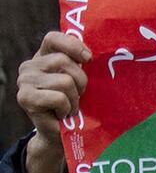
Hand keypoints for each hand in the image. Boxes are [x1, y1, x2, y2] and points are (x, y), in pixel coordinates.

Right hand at [17, 31, 88, 172]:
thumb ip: (84, 65)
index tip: (89, 59)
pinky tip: (63, 114)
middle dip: (80, 81)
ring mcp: (24, 81)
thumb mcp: (81, 81)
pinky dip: (66, 108)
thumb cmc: (76, 104)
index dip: (73, 45)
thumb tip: (113, 51)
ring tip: (70, 107)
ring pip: (64, 81)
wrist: (62, 133)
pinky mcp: (25, 98)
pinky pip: (58, 97)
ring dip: (74, 98)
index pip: (53, 38)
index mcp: (43, 57)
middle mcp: (29, 66)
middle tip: (80, 95)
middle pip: (63, 61)